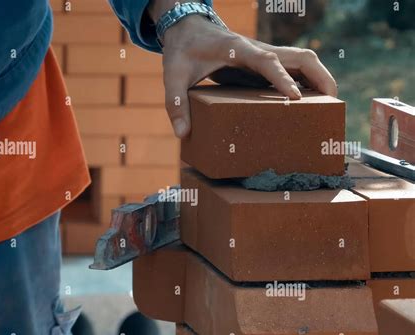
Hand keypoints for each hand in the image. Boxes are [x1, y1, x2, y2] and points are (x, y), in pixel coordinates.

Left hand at [148, 1, 337, 138]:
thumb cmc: (182, 51)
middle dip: (319, 78)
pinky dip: (308, 81)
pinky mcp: (265, 60)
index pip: (267, 61)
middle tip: (331, 104)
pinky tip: (311, 101)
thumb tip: (183, 134)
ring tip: (330, 105)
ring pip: (303, 59)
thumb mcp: (173, 75)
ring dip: (320, 78)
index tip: (294, 98)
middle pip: (300, 56)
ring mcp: (264, 53)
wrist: (188, 29)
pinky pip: (294, 67)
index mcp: (237, 50)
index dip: (282, 78)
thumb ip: (175, 103)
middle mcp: (257, 48)